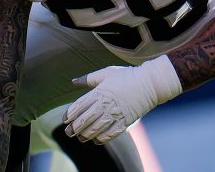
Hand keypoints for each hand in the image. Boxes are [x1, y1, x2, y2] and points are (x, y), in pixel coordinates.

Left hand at [63, 57, 181, 143]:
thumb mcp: (106, 73)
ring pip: (95, 129)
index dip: (70, 114)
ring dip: (85, 135)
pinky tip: (96, 140)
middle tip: (68, 132)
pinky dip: (101, 139)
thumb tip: (73, 81)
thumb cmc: (127, 76)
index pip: (79, 106)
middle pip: (84, 120)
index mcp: (100, 92)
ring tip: (80, 138)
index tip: (65, 119)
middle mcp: (106, 104)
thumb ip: (89, 78)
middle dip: (74, 128)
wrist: (149, 83)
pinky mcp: (125, 122)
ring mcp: (115, 114)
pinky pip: (110, 134)